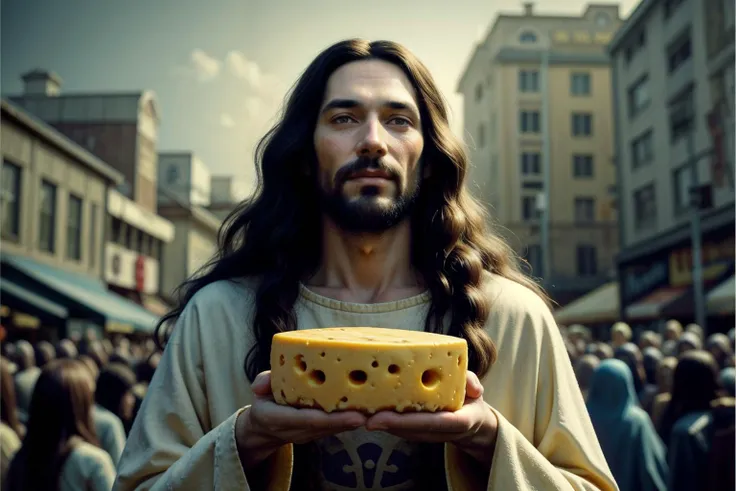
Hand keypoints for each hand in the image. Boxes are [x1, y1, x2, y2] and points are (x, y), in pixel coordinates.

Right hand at [235, 370, 367, 469]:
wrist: (265, 428)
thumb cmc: (266, 401)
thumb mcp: (260, 391)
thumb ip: (262, 383)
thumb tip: (259, 386)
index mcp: (277, 418)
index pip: (304, 419)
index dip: (327, 418)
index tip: (348, 415)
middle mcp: (295, 430)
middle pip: (324, 426)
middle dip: (345, 421)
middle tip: (366, 413)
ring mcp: (308, 433)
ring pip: (332, 428)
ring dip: (351, 420)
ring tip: (372, 409)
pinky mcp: (318, 432)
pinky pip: (335, 427)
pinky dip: (350, 419)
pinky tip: (367, 409)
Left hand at [364, 371, 497, 466]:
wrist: (471, 422)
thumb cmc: (469, 400)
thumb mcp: (475, 390)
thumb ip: (472, 384)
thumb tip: (473, 388)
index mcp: (455, 422)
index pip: (428, 423)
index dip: (403, 422)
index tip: (378, 419)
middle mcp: (436, 431)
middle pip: (405, 428)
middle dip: (380, 422)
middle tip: (354, 414)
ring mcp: (423, 432)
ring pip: (397, 428)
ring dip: (376, 420)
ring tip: (352, 410)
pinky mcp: (413, 429)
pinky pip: (396, 424)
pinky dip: (379, 416)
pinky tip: (361, 407)